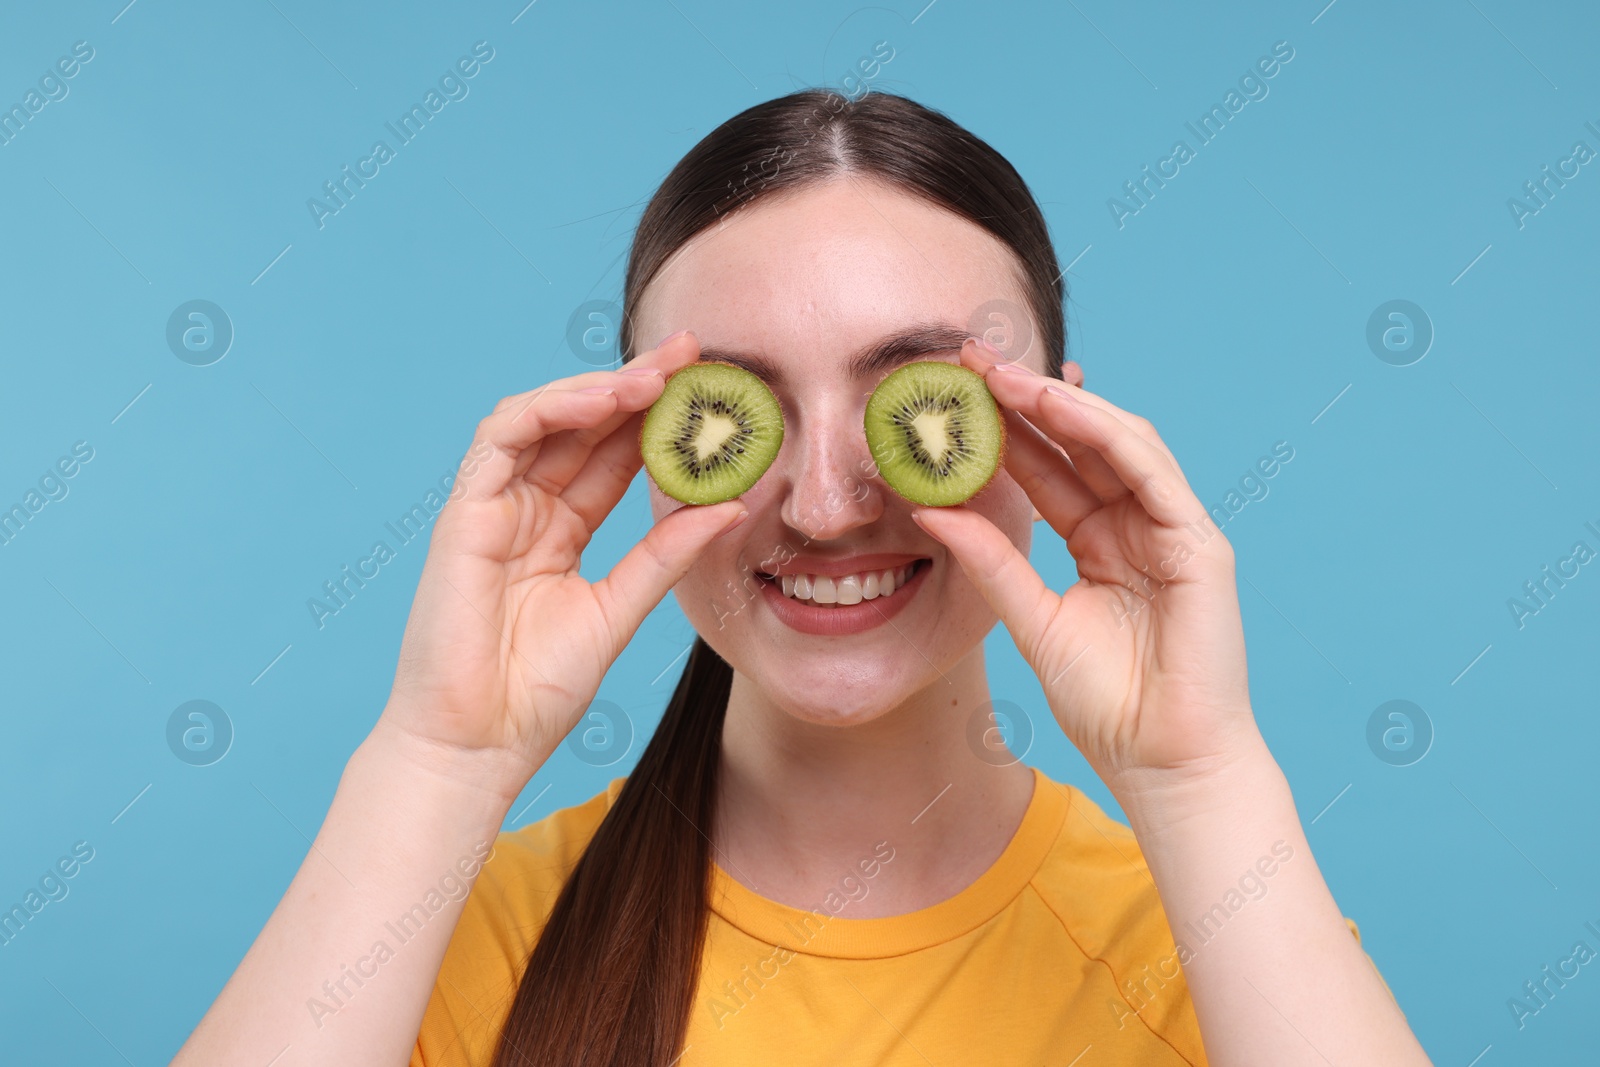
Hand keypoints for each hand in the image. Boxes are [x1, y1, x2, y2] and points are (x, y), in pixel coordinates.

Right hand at [377, 332, 747, 798]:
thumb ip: (667, 554)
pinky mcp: (464, 513)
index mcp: (562, 533)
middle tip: (693, 352)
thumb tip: (732, 504)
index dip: (659, 420)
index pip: (614, 457)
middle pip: (585, 428)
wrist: (479, 743)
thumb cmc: (538, 692)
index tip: (712, 392)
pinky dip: (550, 409)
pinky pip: (503, 438)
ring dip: (599, 389)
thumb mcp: (622, 609)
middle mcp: (527, 510)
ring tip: (656, 373)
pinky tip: (600, 400)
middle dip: (637, 386)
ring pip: (544, 419)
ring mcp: (494, 508)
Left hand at [912, 339, 1259, 796]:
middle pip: (1080, 444)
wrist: (1162, 763)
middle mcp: (1137, 526)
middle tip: (969, 360)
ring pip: (1118, 443)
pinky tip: (1060, 407)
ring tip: (1003, 374)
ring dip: (1061, 404)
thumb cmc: (1107, 704)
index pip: (1049, 469)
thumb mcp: (1031, 619)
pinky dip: (1107, 434)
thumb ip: (990, 561)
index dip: (1002, 430)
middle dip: (1025, 399)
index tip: (951, 395)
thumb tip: (930, 509)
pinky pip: (1152, 472)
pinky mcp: (1200, 544)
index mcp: (1100, 542)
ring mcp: (1173, 530)